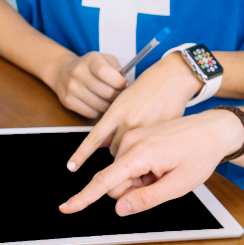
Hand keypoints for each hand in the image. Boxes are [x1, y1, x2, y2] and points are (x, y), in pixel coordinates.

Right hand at [51, 52, 127, 118]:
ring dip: (108, 104)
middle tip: (118, 93)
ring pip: (100, 105)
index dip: (119, 81)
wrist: (63, 72)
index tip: (123, 84)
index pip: (105, 72)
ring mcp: (72, 89)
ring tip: (107, 98)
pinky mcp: (68, 101)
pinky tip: (97, 103)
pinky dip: (98, 111)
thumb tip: (123, 83)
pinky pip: (91, 113)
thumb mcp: (103, 59)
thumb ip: (115, 67)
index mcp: (90, 60)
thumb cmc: (89, 67)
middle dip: (117, 95)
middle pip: (106, 92)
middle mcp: (78, 73)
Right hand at [59, 109, 243, 214]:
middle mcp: (130, 142)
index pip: (104, 181)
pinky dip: (141, 170)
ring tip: (163, 170)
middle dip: (132, 190)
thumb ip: (146, 199)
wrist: (213, 128)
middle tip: (160, 181)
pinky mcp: (133, 137)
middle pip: (114, 182)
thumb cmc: (200, 154)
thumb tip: (119, 208)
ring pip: (120, 175)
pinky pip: (127, 164)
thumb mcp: (178, 185)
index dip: (84, 198)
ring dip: (138, 180)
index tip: (66, 207)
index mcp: (140, 153)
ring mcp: (130, 137)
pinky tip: (160, 163)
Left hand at [66, 52, 202, 171]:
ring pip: (130, 152)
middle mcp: (128, 121)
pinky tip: (152, 137)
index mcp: (116, 111)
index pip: (94, 138)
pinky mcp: (160, 134)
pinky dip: (145, 148)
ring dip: (131, 150)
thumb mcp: (122, 101)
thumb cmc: (145, 89)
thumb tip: (102, 144)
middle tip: (127, 135)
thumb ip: (112, 123)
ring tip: (140, 135)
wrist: (172, 78)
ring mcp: (145, 129)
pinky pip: (146, 150)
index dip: (81, 154)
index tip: (71, 166)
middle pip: (113, 150)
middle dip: (117, 148)